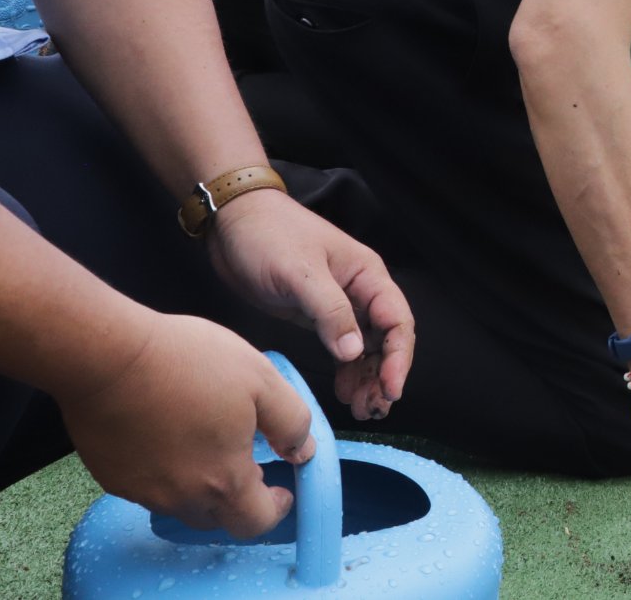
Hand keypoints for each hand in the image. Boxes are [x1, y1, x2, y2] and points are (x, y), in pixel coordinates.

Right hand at [58, 312, 314, 538]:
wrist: (108, 357)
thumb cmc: (189, 362)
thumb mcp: (262, 380)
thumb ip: (291, 422)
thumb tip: (302, 451)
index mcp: (223, 481)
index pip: (255, 524)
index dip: (274, 509)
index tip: (281, 487)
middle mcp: (180, 498)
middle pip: (219, 517)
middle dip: (240, 497)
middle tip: (245, 459)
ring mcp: (142, 491)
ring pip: (182, 503)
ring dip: (201, 484)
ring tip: (206, 441)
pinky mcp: (112, 477)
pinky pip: (149, 487)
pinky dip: (166, 471)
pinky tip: (167, 434)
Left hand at [206, 189, 414, 421]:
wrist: (233, 222)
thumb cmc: (269, 237)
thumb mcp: (300, 273)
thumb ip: (329, 312)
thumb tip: (354, 353)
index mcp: (366, 275)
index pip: (397, 321)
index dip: (398, 357)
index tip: (391, 389)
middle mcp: (360, 291)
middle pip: (386, 339)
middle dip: (385, 375)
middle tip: (374, 410)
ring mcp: (339, 305)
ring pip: (366, 348)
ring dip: (368, 378)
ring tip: (362, 409)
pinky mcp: (316, 316)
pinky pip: (342, 348)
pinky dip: (347, 372)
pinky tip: (344, 392)